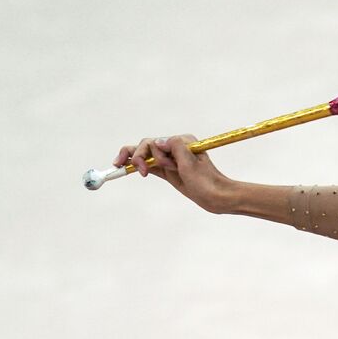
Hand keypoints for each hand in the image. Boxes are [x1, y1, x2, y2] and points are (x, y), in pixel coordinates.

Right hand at [113, 134, 232, 212]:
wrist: (217, 197)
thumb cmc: (207, 182)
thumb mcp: (191, 163)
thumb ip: (175, 147)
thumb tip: (158, 141)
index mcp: (182, 141)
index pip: (156, 141)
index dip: (153, 154)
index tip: (163, 167)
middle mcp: (175, 147)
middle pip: (147, 146)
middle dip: (140, 157)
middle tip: (141, 172)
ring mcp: (170, 159)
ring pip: (145, 154)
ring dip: (133, 159)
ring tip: (121, 167)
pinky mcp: (168, 170)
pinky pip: (148, 164)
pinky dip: (136, 164)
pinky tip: (124, 167)